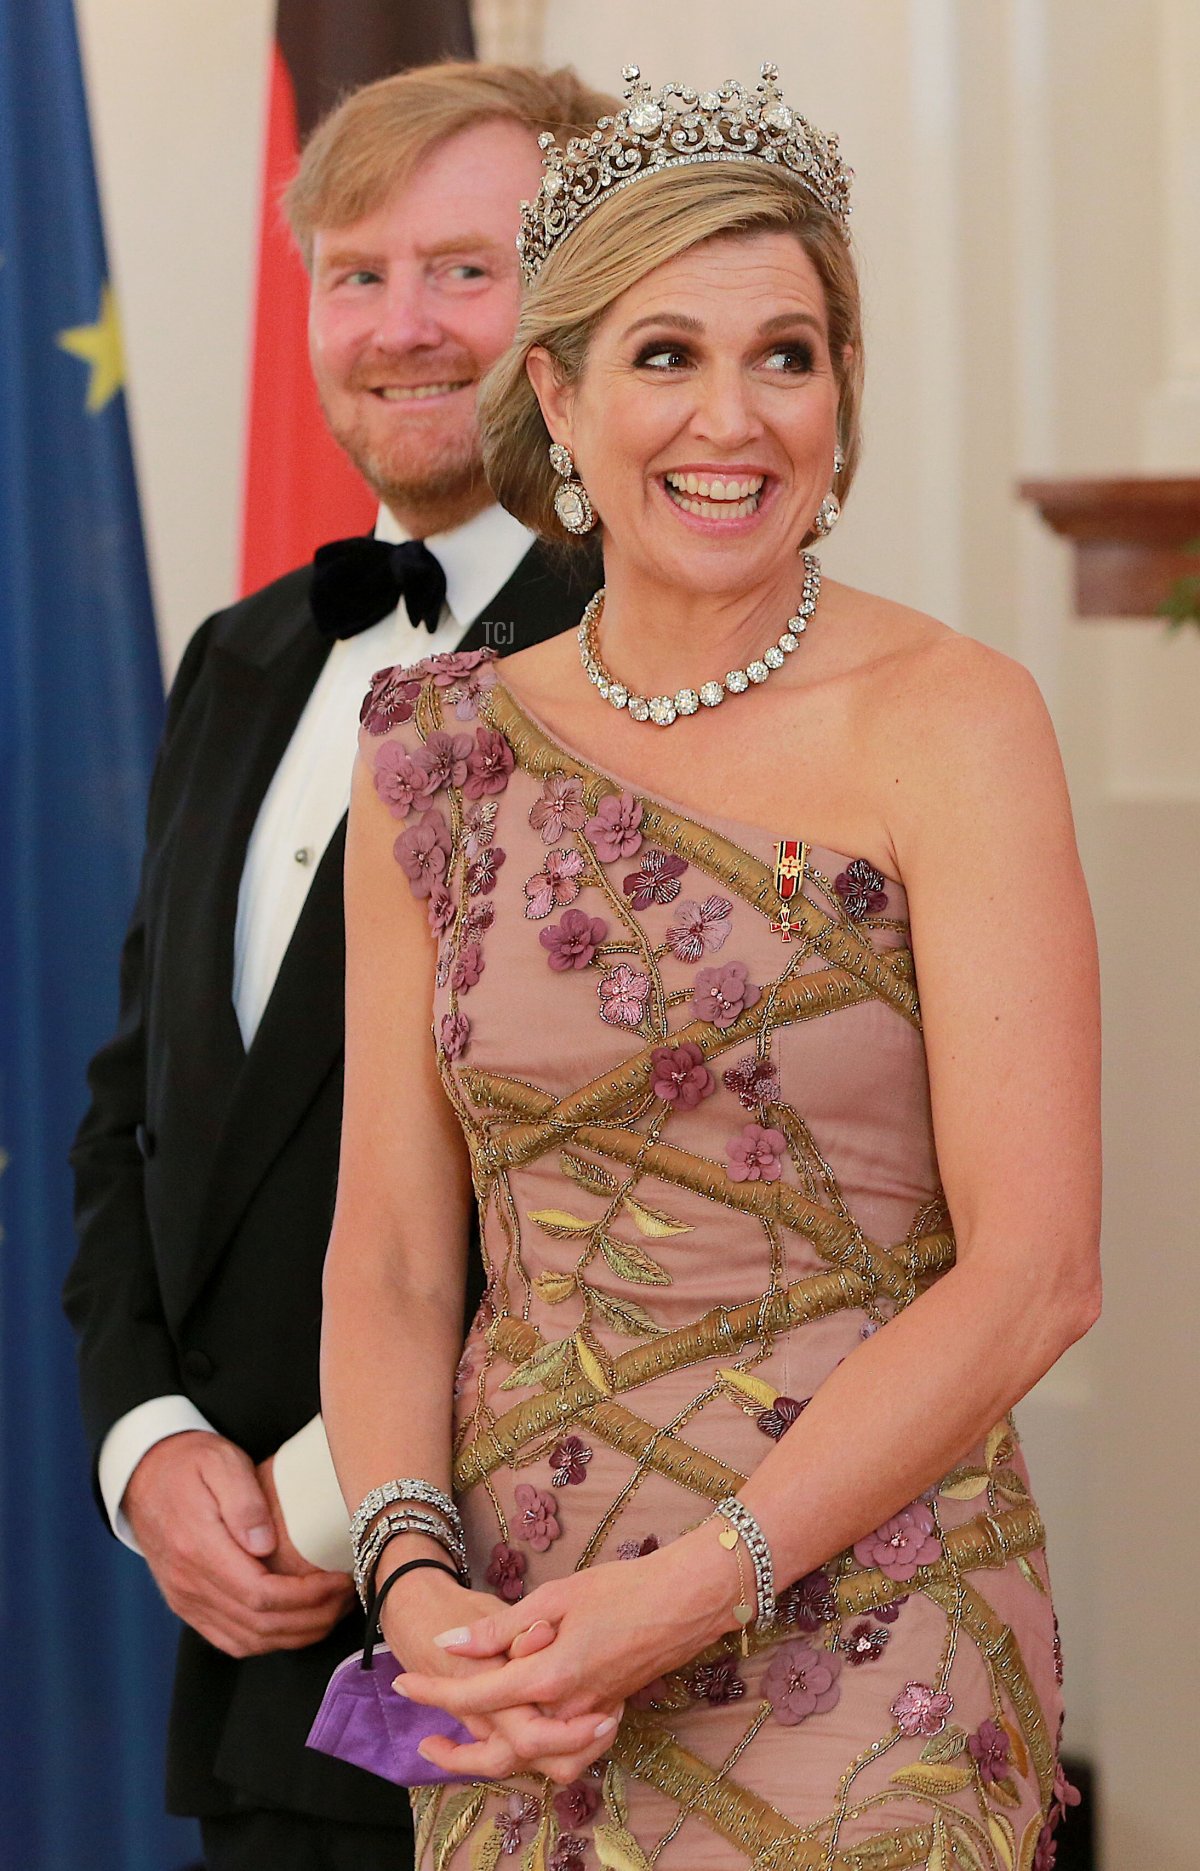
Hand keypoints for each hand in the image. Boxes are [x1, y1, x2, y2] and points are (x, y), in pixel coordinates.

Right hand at [123, 1431, 353, 1656]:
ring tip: (331, 1611)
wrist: (144, 1475)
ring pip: (247, 1640)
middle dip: (312, 1618)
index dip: (308, 1596)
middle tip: (347, 1597)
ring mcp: (186, 1600)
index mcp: (198, 1548)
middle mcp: (189, 1584)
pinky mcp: (187, 1605)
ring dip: (295, 1635)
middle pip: (260, 1625)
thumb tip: (265, 1544)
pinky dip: (267, 1641)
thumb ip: (244, 1501)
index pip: (261, 1594)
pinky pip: (230, 1640)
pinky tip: (296, 1624)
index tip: (339, 1581)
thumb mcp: (221, 1462)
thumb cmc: (190, 1463)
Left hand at [394, 1538, 730, 1764]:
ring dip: (496, 1756)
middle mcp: (568, 1710)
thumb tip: (450, 1645)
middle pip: (502, 1750)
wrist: (687, 1603)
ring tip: (464, 1737)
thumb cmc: (623, 1588)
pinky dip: (533, 1746)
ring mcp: (590, 1718)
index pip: (478, 1694)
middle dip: (459, 1751)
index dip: (435, 1690)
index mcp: (551, 1676)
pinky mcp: (605, 1716)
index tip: (404, 1682)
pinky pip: (561, 1748)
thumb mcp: (556, 1596)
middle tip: (427, 1740)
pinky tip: (516, 1720)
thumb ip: (501, 1628)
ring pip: (533, 1760)